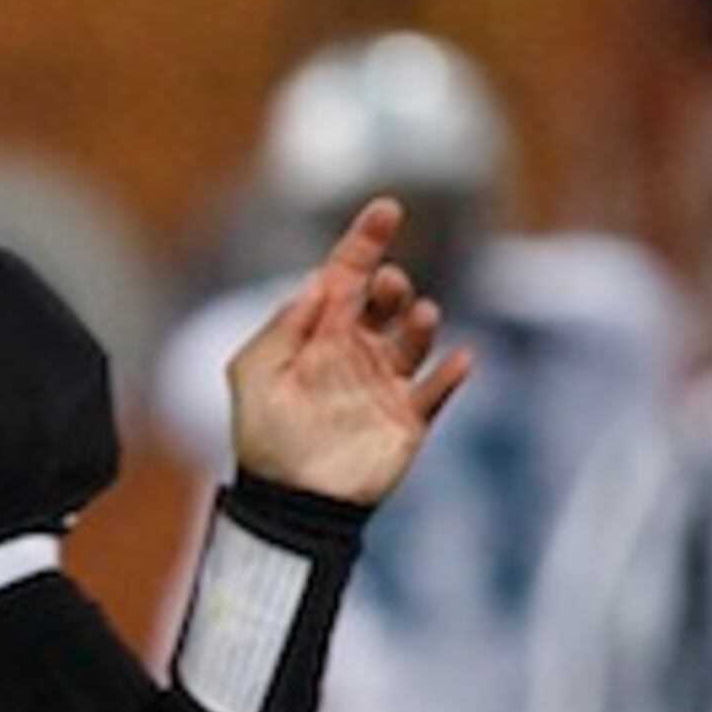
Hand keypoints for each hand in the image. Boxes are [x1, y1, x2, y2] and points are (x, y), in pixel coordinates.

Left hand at [226, 196, 474, 505]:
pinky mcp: (406, 421)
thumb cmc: (263, 438)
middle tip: (388, 285)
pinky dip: (451, 374)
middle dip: (391, 284)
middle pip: (385, 302)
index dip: (366, 241)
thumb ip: (283, 325)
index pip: (346, 276)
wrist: (287, 502)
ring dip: (422, 321)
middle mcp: (355, 352)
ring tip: (419, 313)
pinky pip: (437, 392)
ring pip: (415, 339)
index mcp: (318, 334)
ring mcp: (384, 386)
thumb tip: (320, 281)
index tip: (386, 208)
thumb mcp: (253, 372)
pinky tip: (458, 358)